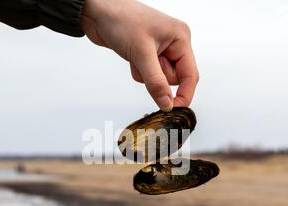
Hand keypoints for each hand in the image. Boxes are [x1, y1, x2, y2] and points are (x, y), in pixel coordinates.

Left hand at [81, 0, 198, 111]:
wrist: (97, 12)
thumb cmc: (121, 20)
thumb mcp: (141, 54)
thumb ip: (156, 82)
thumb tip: (167, 104)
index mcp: (180, 38)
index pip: (190, 75)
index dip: (183, 94)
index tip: (174, 109)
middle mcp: (173, 43)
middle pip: (173, 79)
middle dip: (157, 78)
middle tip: (144, 64)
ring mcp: (160, 49)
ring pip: (159, 79)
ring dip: (145, 75)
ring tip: (135, 57)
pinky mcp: (147, 54)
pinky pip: (148, 75)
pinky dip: (138, 71)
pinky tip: (130, 57)